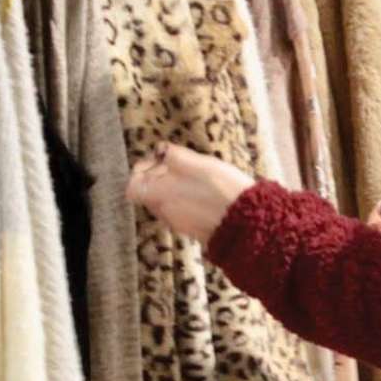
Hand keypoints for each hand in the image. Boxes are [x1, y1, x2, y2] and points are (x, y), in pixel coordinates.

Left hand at [128, 144, 256, 242]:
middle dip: (160, 179)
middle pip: (149, 194)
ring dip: (175, 190)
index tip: (157, 160)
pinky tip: (207, 195)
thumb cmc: (223, 192)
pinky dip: (187, 202)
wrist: (247, 223)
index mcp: (160, 195)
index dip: (141, 171)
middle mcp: (165, 212)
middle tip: (180, 167)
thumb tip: (160, 149)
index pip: (132, 187)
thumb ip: (175, 156)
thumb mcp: (200, 164)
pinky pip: (182, 213)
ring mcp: (179, 224)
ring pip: (166, 203)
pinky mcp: (194, 231)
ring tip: (196, 179)